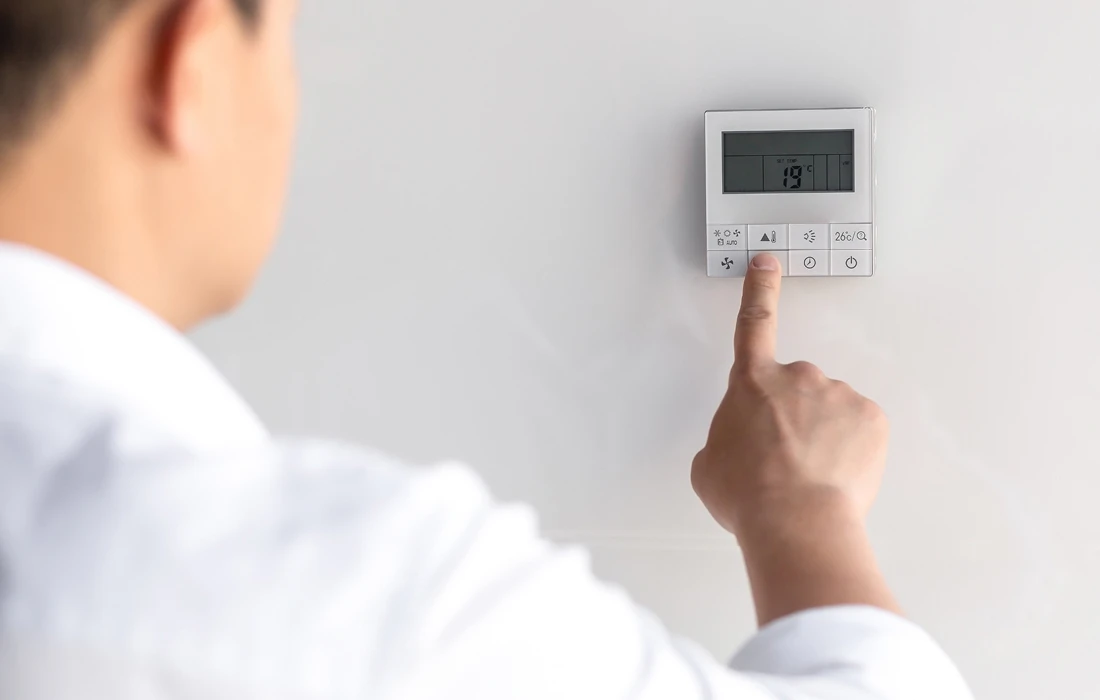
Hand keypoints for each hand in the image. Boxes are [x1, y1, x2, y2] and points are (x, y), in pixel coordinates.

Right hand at [692, 253, 888, 540]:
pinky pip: (860, 428)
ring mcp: (838, 395)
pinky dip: (851, 449)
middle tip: (784, 458)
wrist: (796, 521)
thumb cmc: (749, 495)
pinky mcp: (871, 418)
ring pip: (831, 411)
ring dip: (823, 436)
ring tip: (808, 475)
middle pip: (797, 389)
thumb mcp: (709, 464)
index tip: (766, 263)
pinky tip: (834, 474)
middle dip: (794, 417)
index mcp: (752, 383)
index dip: (759, 290)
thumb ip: (725, 439)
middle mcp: (797, 378)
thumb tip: (740, 446)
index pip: (753, 323)